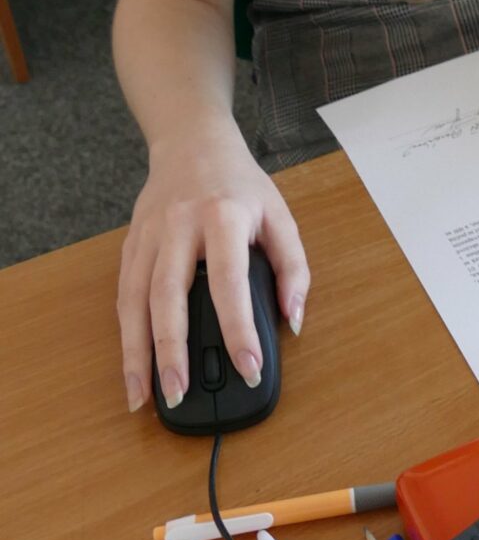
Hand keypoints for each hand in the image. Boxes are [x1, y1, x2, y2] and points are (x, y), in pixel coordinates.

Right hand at [117, 115, 309, 414]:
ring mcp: (148, 236)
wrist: (192, 142)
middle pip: (168, 296)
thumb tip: (294, 321)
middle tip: (180, 395)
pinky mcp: (129, 246)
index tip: (248, 367)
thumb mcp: (280, 215)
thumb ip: (293, 268)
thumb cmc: (240, 185)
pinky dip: (126, 336)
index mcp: (222, 217)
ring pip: (134, 302)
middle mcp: (178, 227)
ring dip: (136, 353)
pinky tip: (133, 368)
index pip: (229, 282)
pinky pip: (123, 297)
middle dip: (171, 351)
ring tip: (143, 397)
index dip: (238, 328)